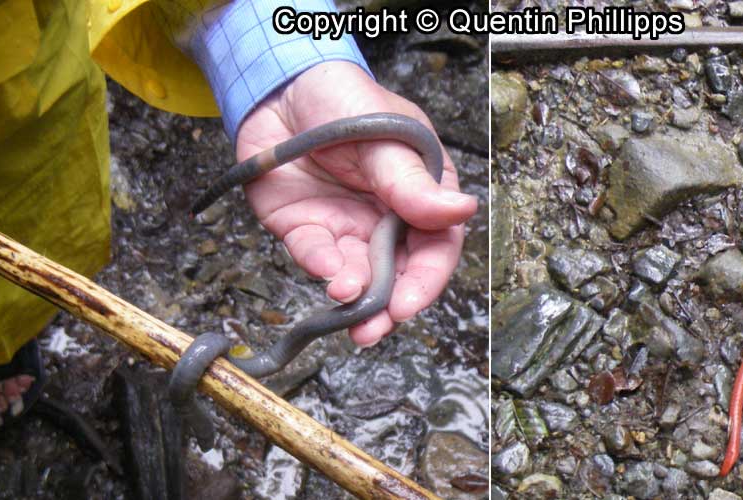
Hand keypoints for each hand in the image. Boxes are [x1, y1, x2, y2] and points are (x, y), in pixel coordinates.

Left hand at [235, 62, 476, 346]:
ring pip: (357, 275)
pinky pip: (315, 256)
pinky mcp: (306, 229)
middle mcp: (388, 218)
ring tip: (345, 301)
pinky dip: (320, 266)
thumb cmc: (346, 99)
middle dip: (387, 307)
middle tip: (374, 329)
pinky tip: (324, 269)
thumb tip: (461, 210)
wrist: (281, 86)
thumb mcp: (387, 135)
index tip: (408, 303)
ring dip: (353, 296)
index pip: (436, 246)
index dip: (426, 279)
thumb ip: (413, 181)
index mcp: (422, 193)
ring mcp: (348, 226)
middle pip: (398, 273)